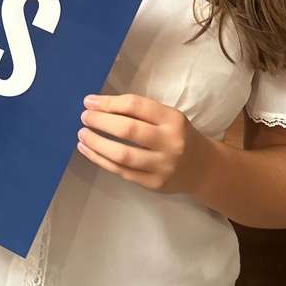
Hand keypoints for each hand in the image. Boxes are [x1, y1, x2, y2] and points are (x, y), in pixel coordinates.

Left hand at [76, 93, 212, 194]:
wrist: (203, 168)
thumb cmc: (178, 136)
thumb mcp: (167, 117)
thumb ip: (139, 112)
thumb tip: (98, 105)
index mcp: (173, 119)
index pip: (136, 106)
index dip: (109, 103)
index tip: (89, 101)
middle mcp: (170, 142)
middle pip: (128, 130)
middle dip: (100, 122)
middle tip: (84, 117)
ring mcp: (162, 166)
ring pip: (123, 155)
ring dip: (96, 143)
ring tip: (82, 135)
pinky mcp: (154, 184)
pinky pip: (121, 171)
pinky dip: (100, 160)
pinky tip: (88, 150)